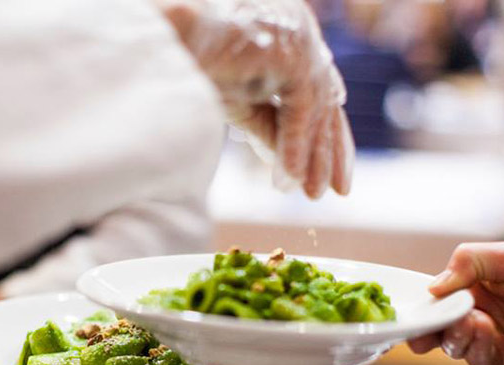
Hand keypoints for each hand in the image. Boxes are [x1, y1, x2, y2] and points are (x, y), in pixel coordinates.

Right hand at [156, 0, 353, 197]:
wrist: (165, 37)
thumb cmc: (191, 60)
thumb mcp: (239, 101)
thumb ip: (269, 126)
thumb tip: (289, 165)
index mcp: (291, 37)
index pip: (316, 94)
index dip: (321, 138)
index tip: (323, 175)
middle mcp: (301, 32)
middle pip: (326, 100)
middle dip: (329, 150)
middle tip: (339, 190)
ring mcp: (300, 37)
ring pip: (318, 108)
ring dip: (314, 157)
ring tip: (310, 193)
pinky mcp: (293, 51)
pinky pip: (302, 110)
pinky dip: (296, 147)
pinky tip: (289, 178)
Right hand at [409, 242, 503, 364]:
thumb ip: (469, 262)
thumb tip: (434, 286)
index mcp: (471, 290)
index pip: (435, 300)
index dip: (420, 306)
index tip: (408, 310)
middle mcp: (476, 318)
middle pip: (437, 328)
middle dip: (426, 330)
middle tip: (422, 330)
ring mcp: (489, 343)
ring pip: (454, 346)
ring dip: (454, 335)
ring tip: (467, 322)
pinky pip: (479, 361)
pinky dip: (476, 348)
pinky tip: (485, 333)